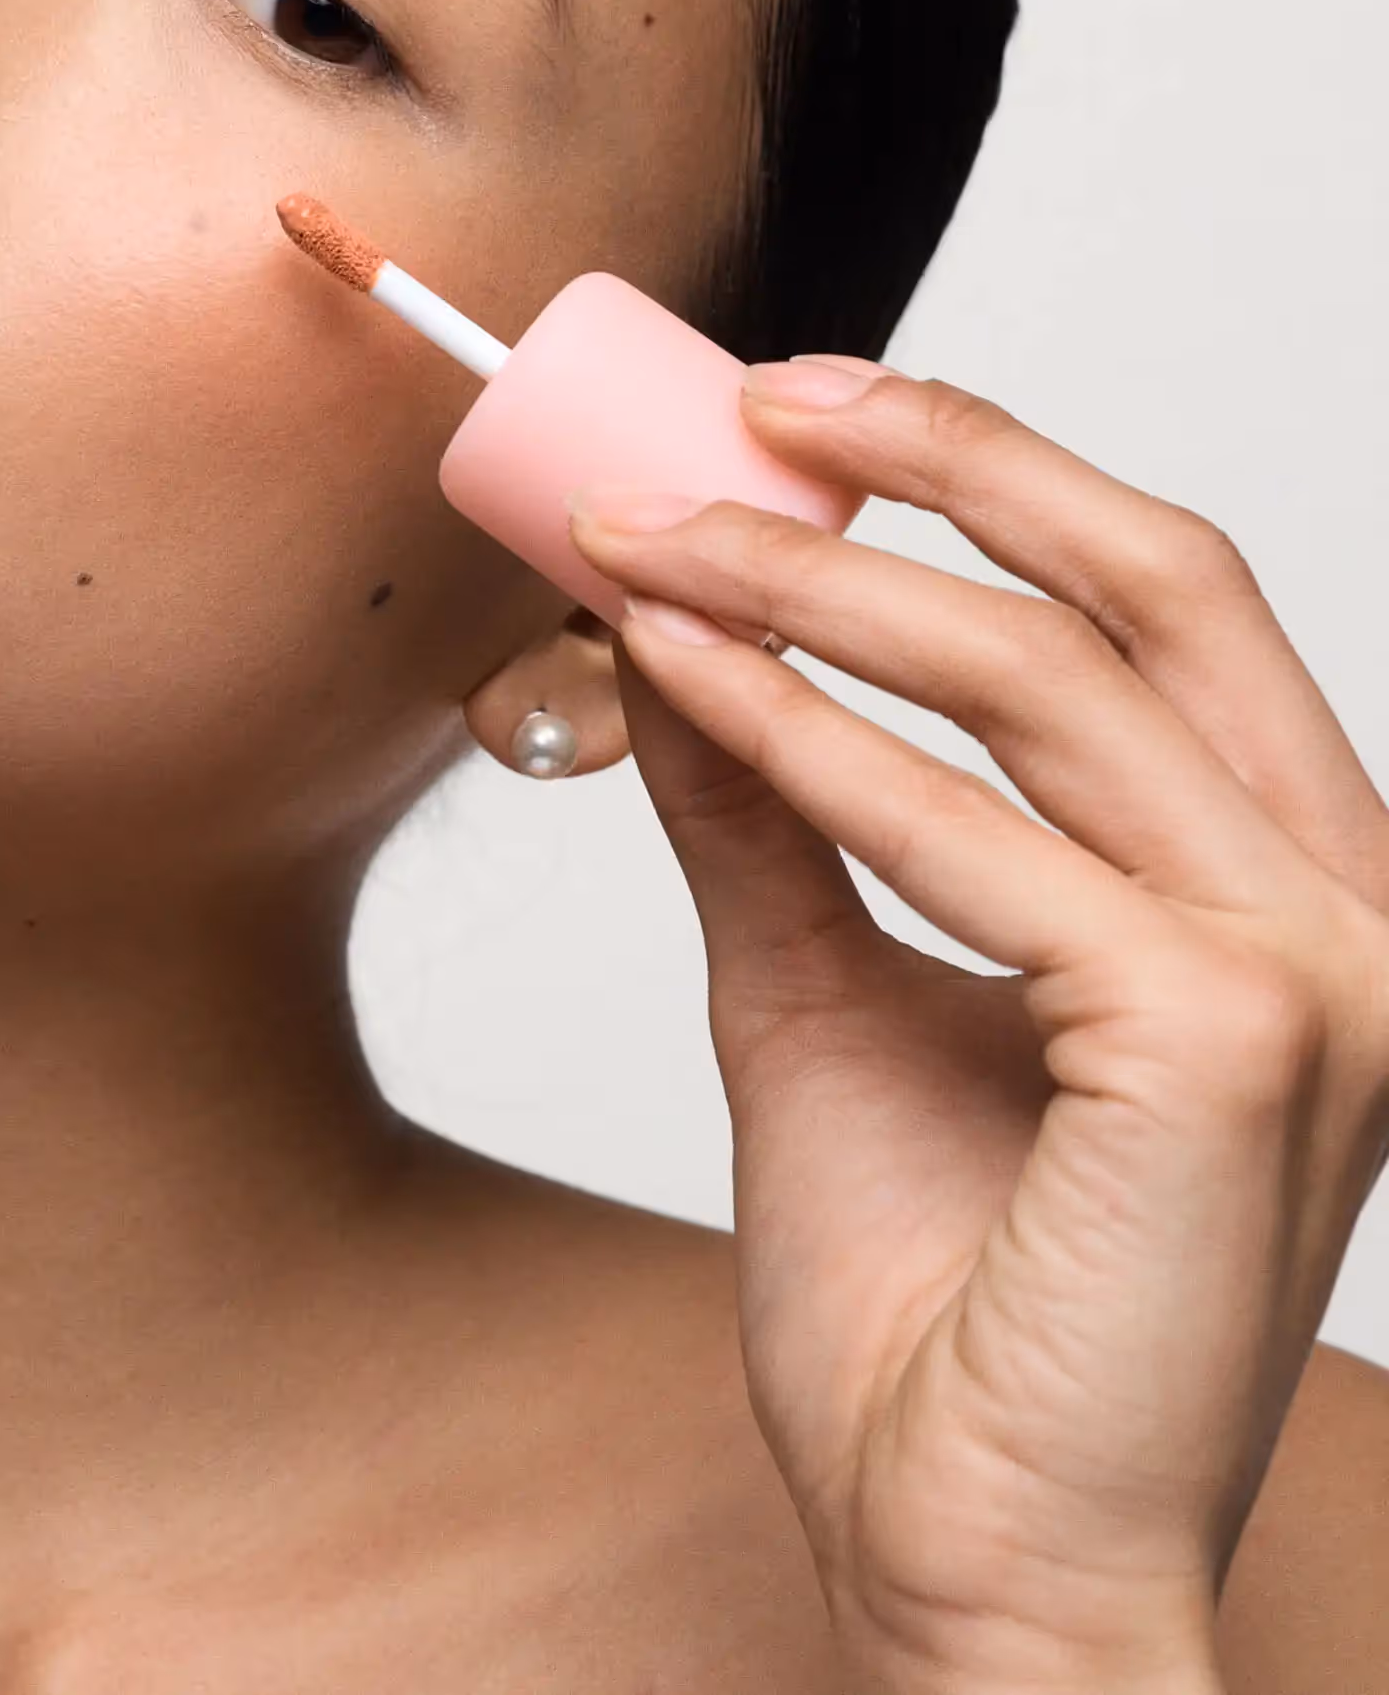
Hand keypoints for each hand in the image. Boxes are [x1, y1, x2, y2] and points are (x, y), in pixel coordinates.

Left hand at [567, 360, 1388, 1694]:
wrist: (979, 1565)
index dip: (991, 476)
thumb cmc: (940, 1312)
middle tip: (758, 397)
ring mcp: (1315, 972)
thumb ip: (774, 813)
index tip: (806, 414)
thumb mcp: (830, 997)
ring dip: (816, 584)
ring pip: (1045, 681)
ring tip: (645, 540)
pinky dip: (805, 738)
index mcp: (1282, 884)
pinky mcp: (1233, 1044)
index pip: (1158, 607)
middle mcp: (1343, 906)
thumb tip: (673, 635)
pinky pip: (972, 838)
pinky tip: (676, 670)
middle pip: (1153, 579)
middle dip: (950, 457)